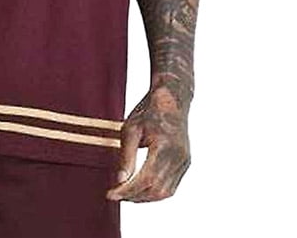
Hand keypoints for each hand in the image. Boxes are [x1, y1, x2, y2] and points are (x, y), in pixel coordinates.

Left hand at [105, 84, 190, 201]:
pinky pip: (171, 186)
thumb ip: (126, 156)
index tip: (111, 195)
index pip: (145, 179)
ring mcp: (184, 161)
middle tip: (116, 194)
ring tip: (126, 193)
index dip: (127, 191)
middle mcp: (178, 157)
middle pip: (156, 190)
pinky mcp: (185, 163)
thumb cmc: (149, 112)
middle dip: (134, 197)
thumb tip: (120, 181)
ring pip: (165, 193)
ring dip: (145, 197)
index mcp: (164, 146)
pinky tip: (141, 188)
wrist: (172, 100)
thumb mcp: (131, 130)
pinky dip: (155, 192)